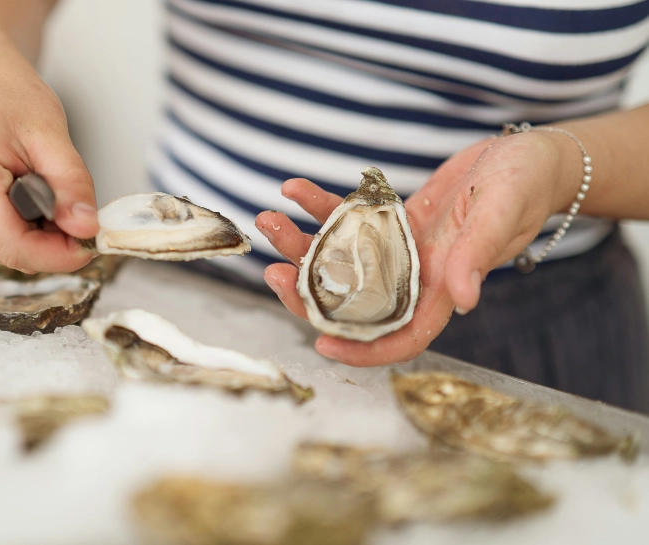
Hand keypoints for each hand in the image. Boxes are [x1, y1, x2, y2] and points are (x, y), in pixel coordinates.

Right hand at [0, 59, 98, 272]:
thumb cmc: (6, 95)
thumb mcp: (51, 134)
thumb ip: (71, 185)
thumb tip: (87, 228)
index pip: (13, 245)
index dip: (58, 254)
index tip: (92, 242)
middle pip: (10, 252)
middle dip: (52, 241)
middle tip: (76, 208)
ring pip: (4, 251)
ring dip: (37, 234)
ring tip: (43, 189)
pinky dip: (19, 228)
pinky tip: (23, 195)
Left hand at [256, 131, 579, 365]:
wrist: (525, 155)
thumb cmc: (525, 184)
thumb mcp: (502, 214)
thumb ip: (477, 255)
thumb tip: (462, 300)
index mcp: (444, 289)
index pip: (401, 336)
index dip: (362, 349)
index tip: (320, 343)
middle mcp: (416, 276)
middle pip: (353, 300)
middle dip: (308, 291)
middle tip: (273, 271)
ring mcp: (400, 250)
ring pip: (341, 260)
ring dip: (301, 243)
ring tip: (268, 219)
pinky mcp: (391, 223)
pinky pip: (347, 221)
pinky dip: (319, 206)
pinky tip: (294, 188)